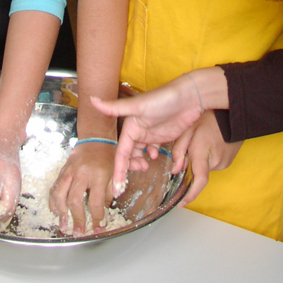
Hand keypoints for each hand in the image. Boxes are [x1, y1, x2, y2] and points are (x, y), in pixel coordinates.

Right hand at [49, 141, 115, 233]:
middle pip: (74, 199)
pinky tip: (55, 211)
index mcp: (98, 174)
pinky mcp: (62, 171)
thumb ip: (109, 193)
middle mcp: (81, 173)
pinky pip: (55, 188)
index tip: (97, 229)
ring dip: (61, 212)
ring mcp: (69, 171)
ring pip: (60, 194)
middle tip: (77, 232)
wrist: (95, 139)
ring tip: (64, 226)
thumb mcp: (114, 173)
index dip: (97, 217)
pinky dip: (54, 201)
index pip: (96, 201)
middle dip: (76, 218)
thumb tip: (102, 213)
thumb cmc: (108, 157)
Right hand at [90, 71, 213, 191]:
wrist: (191, 96)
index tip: (117, 186)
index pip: (121, 153)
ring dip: (140, 162)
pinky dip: (152, 155)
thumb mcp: (138, 105)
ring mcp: (151, 133)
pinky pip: (153, 149)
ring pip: (140, 153)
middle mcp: (139, 130)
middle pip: (129, 155)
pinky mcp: (163, 135)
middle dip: (130, 166)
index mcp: (131, 126)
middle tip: (139, 170)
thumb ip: (115, 108)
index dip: (118, 169)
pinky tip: (156, 155)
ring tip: (145, 167)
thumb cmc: (164, 98)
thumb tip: (91, 99)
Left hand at [174, 111, 242, 205]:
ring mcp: (224, 163)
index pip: (199, 180)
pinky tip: (210, 144)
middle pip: (197, 172)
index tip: (182, 204)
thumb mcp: (188, 130)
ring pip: (205, 168)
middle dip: (192, 163)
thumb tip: (176, 170)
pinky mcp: (228, 162)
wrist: (232, 115)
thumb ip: (178, 151)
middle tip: (192, 146)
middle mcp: (215, 161)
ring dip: (201, 160)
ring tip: (203, 142)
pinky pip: (212, 164)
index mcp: (203, 153)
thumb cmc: (209, 119)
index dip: (190, 195)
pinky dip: (208, 158)